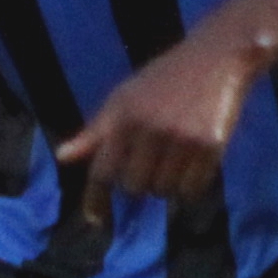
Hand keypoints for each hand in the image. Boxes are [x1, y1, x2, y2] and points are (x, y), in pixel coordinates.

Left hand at [55, 35, 260, 226]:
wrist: (215, 57)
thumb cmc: (163, 79)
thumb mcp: (123, 99)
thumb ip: (96, 133)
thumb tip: (63, 157)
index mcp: (123, 117)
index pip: (102, 171)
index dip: (96, 200)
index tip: (96, 220)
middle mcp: (149, 129)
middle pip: (134, 188)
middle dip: (140, 182)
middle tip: (151, 163)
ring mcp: (181, 139)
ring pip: (164, 191)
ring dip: (166, 184)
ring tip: (173, 159)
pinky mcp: (210, 146)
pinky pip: (193, 189)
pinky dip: (190, 186)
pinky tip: (192, 164)